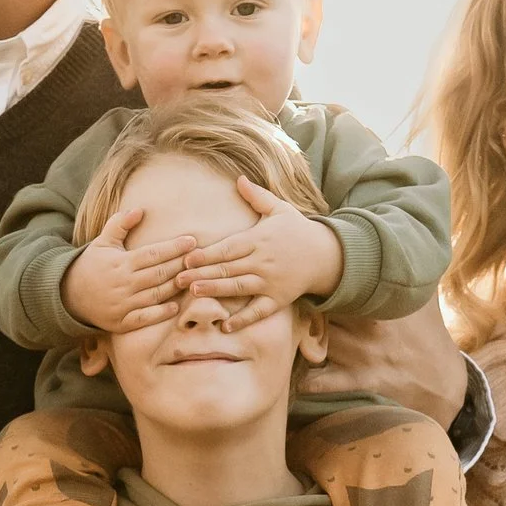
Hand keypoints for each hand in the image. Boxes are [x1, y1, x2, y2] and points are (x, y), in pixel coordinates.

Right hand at [61, 223, 198, 335]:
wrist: (69, 295)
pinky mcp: (122, 322)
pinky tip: (175, 307)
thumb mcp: (103, 241)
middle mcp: (124, 283)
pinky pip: (145, 318)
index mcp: (121, 263)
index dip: (174, 247)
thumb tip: (139, 209)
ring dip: (176, 287)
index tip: (192, 241)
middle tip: (201, 258)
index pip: (153, 253)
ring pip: (156, 295)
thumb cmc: (91, 265)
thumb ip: (120, 224)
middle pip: (159, 273)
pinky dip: (160, 313)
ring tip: (194, 278)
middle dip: (181, 265)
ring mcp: (123, 304)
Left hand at [181, 180, 344, 311]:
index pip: (228, 247)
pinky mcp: (279, 299)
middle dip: (203, 273)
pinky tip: (226, 326)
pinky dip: (244, 320)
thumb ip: (257, 196)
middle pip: (228, 268)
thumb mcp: (280, 209)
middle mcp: (263, 261)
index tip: (187, 257)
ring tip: (194, 293)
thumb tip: (239, 179)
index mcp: (259, 239)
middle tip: (179, 279)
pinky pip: (259, 311)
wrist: (326, 255)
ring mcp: (271, 282)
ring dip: (216, 291)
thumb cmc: (297, 230)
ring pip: (239, 287)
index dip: (208, 253)